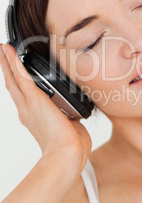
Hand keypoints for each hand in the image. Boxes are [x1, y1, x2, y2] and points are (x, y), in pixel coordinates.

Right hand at [0, 44, 91, 171]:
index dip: (17, 82)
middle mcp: (27, 111)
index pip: (23, 96)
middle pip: (13, 85)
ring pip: (14, 79)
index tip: (15, 71)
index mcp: (35, 118)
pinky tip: (9, 52)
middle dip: (7, 68)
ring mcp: (29, 105)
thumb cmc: (71, 146)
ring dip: (7, 62)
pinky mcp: (35, 100)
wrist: (68, 154)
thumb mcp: (69, 126)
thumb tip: (74, 114)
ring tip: (3, 48)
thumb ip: (68, 117)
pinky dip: (14, 63)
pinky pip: (22, 77)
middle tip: (2, 53)